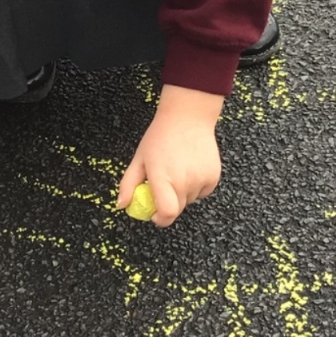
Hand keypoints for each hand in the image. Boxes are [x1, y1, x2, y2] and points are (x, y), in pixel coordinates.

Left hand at [117, 84, 224, 227]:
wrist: (188, 117)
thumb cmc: (160, 137)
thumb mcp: (139, 159)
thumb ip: (128, 184)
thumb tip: (121, 205)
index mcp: (163, 177)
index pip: (167, 213)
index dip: (160, 219)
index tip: (154, 214)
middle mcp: (184, 181)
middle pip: (177, 209)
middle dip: (168, 204)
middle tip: (163, 185)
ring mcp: (201, 179)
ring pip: (190, 200)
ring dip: (182, 194)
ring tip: (178, 170)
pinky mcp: (214, 177)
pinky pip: (202, 192)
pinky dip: (196, 187)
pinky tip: (190, 169)